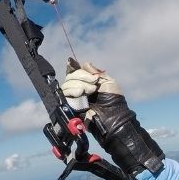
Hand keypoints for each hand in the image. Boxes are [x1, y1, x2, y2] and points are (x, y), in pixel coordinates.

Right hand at [61, 61, 164, 175]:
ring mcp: (74, 98)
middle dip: (82, 77)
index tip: (90, 75)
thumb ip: (95, 72)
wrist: (112, 116)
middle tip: (93, 86)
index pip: (75, 71)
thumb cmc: (114, 100)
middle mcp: (79, 89)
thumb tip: (84, 63)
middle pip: (70, 76)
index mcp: (87, 83)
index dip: (79, 70)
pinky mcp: (70, 106)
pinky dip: (73, 91)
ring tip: (90, 92)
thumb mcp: (108, 82)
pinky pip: (65, 94)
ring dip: (79, 85)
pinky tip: (82, 94)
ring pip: (67, 84)